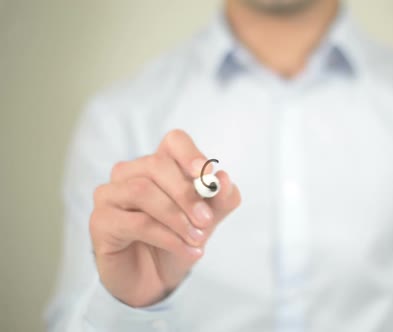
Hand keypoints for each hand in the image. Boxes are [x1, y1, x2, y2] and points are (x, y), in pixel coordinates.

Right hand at [89, 129, 240, 306]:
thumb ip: (220, 200)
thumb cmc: (178, 240)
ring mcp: (110, 194)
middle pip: (157, 165)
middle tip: (207, 221)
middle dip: (187, 194)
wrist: (155, 280)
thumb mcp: (207, 220)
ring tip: (197, 239)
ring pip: (142, 191)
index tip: (208, 177)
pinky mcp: (100, 221)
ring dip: (176, 218)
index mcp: (159, 165)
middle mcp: (130, 173)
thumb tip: (224, 179)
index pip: (174, 141)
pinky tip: (186, 250)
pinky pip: (136, 222)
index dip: (191, 154)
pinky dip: (167, 237)